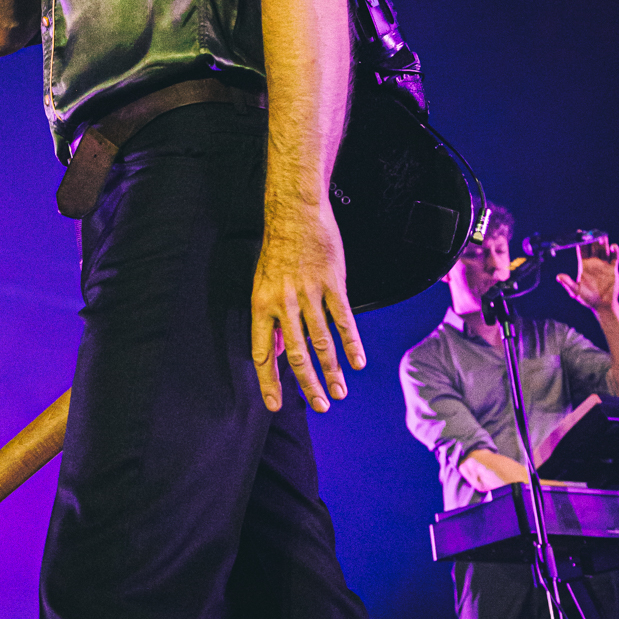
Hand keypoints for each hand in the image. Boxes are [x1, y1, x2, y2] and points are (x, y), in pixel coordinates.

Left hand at [251, 201, 365, 412]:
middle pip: (296, 354)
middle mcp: (282, 303)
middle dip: (308, 384)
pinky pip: (342, 319)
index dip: (268, 381)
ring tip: (339, 392)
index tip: (274, 405)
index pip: (262, 353)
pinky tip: (357, 362)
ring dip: (332, 370)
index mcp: (261, 305)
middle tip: (320, 406)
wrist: (294, 213)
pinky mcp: (331, 283)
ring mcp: (308, 293)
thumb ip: (272, 320)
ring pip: (321, 341)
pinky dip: (351, 343)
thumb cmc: (278, 250)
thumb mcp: (264, 284)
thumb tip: (278, 351)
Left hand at [556, 237, 618, 312]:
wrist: (602, 305)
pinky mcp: (612, 269)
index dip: (580, 241)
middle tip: (592, 232)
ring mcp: (603, 264)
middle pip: (593, 247)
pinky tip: (614, 247)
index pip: (582, 249)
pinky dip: (615, 252)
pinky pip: (614, 258)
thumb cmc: (586, 298)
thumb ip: (568, 283)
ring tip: (602, 237)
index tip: (579, 232)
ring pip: (604, 250)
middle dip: (593, 239)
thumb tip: (558, 276)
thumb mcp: (575, 291)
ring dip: (603, 243)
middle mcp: (593, 262)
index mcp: (584, 264)